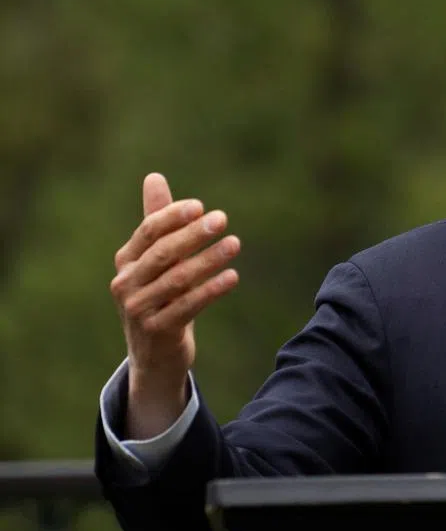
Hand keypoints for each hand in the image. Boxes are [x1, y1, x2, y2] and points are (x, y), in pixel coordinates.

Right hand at [109, 173, 240, 438]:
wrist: (154, 354)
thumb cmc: (159, 296)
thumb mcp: (156, 259)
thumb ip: (158, 220)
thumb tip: (154, 176)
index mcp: (126, 260)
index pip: (149, 231)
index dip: (173, 217)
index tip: (200, 206)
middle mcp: (126, 283)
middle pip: (163, 253)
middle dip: (193, 235)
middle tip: (223, 219)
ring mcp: (139, 310)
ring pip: (178, 280)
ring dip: (208, 260)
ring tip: (235, 244)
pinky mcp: (157, 331)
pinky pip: (188, 307)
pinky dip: (211, 290)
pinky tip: (232, 276)